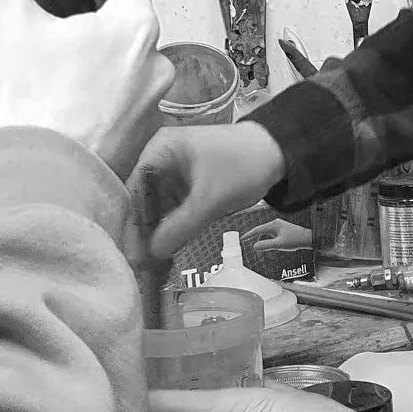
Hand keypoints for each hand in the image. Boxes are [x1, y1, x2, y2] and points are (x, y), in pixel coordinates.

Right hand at [0, 0, 174, 179]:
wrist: (38, 180)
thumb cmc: (29, 104)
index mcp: (133, 26)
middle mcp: (153, 66)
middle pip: (126, 28)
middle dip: (93, 24)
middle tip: (55, 28)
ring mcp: (149, 110)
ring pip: (123, 73)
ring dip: (95, 69)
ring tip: (52, 75)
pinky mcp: (135, 145)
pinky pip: (117, 112)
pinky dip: (94, 107)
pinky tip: (60, 112)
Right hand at [127, 122, 285, 259]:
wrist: (280, 153)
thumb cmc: (244, 166)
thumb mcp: (210, 200)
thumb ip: (179, 228)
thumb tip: (150, 254)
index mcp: (160, 149)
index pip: (134, 188)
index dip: (132, 220)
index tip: (132, 249)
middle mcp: (161, 156)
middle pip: (143, 198)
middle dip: (143, 230)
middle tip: (140, 262)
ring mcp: (175, 171)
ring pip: (158, 205)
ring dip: (156, 231)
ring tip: (150, 262)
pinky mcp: (188, 183)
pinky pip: (173, 207)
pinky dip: (171, 226)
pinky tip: (167, 248)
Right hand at [241, 219, 311, 252]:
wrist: (308, 239)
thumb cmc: (296, 239)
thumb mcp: (279, 244)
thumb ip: (266, 245)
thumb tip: (254, 246)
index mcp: (274, 225)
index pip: (257, 229)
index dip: (248, 235)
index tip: (242, 239)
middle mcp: (276, 224)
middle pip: (260, 230)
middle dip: (253, 236)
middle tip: (245, 242)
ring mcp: (279, 227)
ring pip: (266, 233)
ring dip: (261, 239)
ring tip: (257, 246)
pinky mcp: (282, 231)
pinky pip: (271, 235)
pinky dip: (267, 240)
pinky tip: (268, 246)